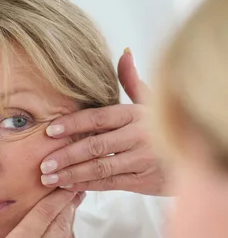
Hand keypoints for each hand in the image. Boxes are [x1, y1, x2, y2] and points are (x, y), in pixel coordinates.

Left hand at [40, 49, 166, 194]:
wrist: (194, 158)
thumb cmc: (161, 128)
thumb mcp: (150, 103)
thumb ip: (132, 81)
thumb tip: (124, 52)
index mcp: (136, 113)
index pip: (98, 117)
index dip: (72, 123)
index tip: (49, 131)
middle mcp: (139, 135)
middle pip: (96, 144)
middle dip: (66, 154)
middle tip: (43, 162)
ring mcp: (142, 159)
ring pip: (100, 167)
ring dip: (72, 173)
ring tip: (48, 178)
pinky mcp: (144, 180)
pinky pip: (110, 183)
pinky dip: (87, 185)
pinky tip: (68, 186)